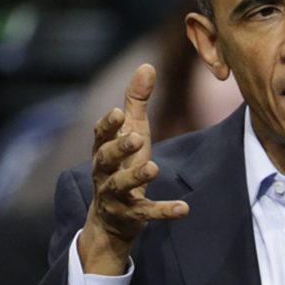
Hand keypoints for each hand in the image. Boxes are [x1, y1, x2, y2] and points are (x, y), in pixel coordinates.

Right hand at [78, 64, 189, 274]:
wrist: (113, 218)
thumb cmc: (123, 165)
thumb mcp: (131, 133)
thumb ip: (137, 102)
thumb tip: (147, 65)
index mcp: (103, 151)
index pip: (100, 136)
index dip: (108, 125)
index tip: (118, 112)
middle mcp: (104, 172)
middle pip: (105, 159)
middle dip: (119, 148)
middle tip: (135, 138)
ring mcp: (116, 196)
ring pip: (121, 186)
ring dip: (136, 177)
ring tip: (153, 168)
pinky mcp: (133, 215)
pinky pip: (148, 213)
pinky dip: (165, 211)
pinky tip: (184, 208)